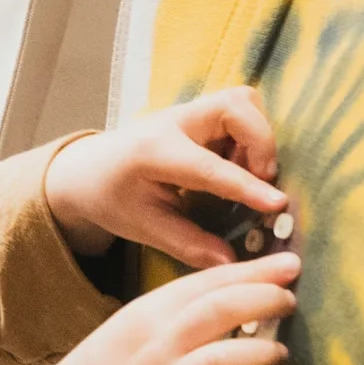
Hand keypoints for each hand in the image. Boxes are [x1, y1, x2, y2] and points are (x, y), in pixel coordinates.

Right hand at [43, 252, 298, 364]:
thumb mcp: (128, 334)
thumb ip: (175, 318)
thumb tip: (234, 301)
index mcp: (143, 317)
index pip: (204, 285)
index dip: (250, 272)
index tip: (288, 263)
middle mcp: (152, 348)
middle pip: (216, 312)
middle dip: (260, 300)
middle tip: (289, 299)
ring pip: (220, 359)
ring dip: (258, 353)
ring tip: (279, 354)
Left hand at [44, 88, 284, 264]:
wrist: (87, 169)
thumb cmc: (113, 199)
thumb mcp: (143, 227)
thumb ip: (187, 244)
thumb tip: (230, 262)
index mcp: (153, 153)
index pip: (209, 168)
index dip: (246, 186)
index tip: (277, 203)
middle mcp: (172, 122)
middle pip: (235, 106)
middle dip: (261, 142)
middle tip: (262, 180)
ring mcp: (186, 111)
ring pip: (242, 102)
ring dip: (257, 137)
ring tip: (245, 172)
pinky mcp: (197, 111)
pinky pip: (239, 110)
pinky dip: (249, 135)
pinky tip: (233, 164)